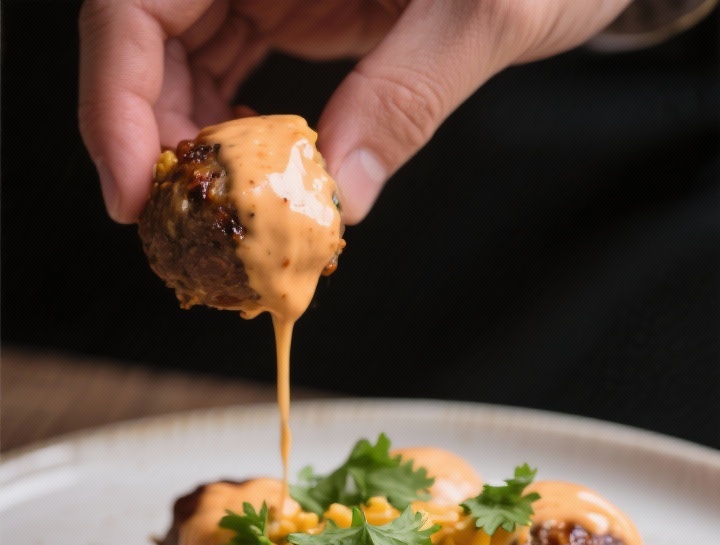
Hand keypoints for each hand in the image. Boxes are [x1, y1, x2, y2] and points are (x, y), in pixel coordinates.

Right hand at [79, 0, 630, 225]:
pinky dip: (224, 132)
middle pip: (144, 30)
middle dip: (144, 131)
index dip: (115, 92)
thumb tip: (338, 197)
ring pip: (177, 55)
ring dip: (183, 142)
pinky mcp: (290, 3)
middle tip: (174, 222)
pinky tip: (247, 181)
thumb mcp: (486, 11)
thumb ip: (407, 96)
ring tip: (214, 215)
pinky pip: (225, 66)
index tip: (135, 185)